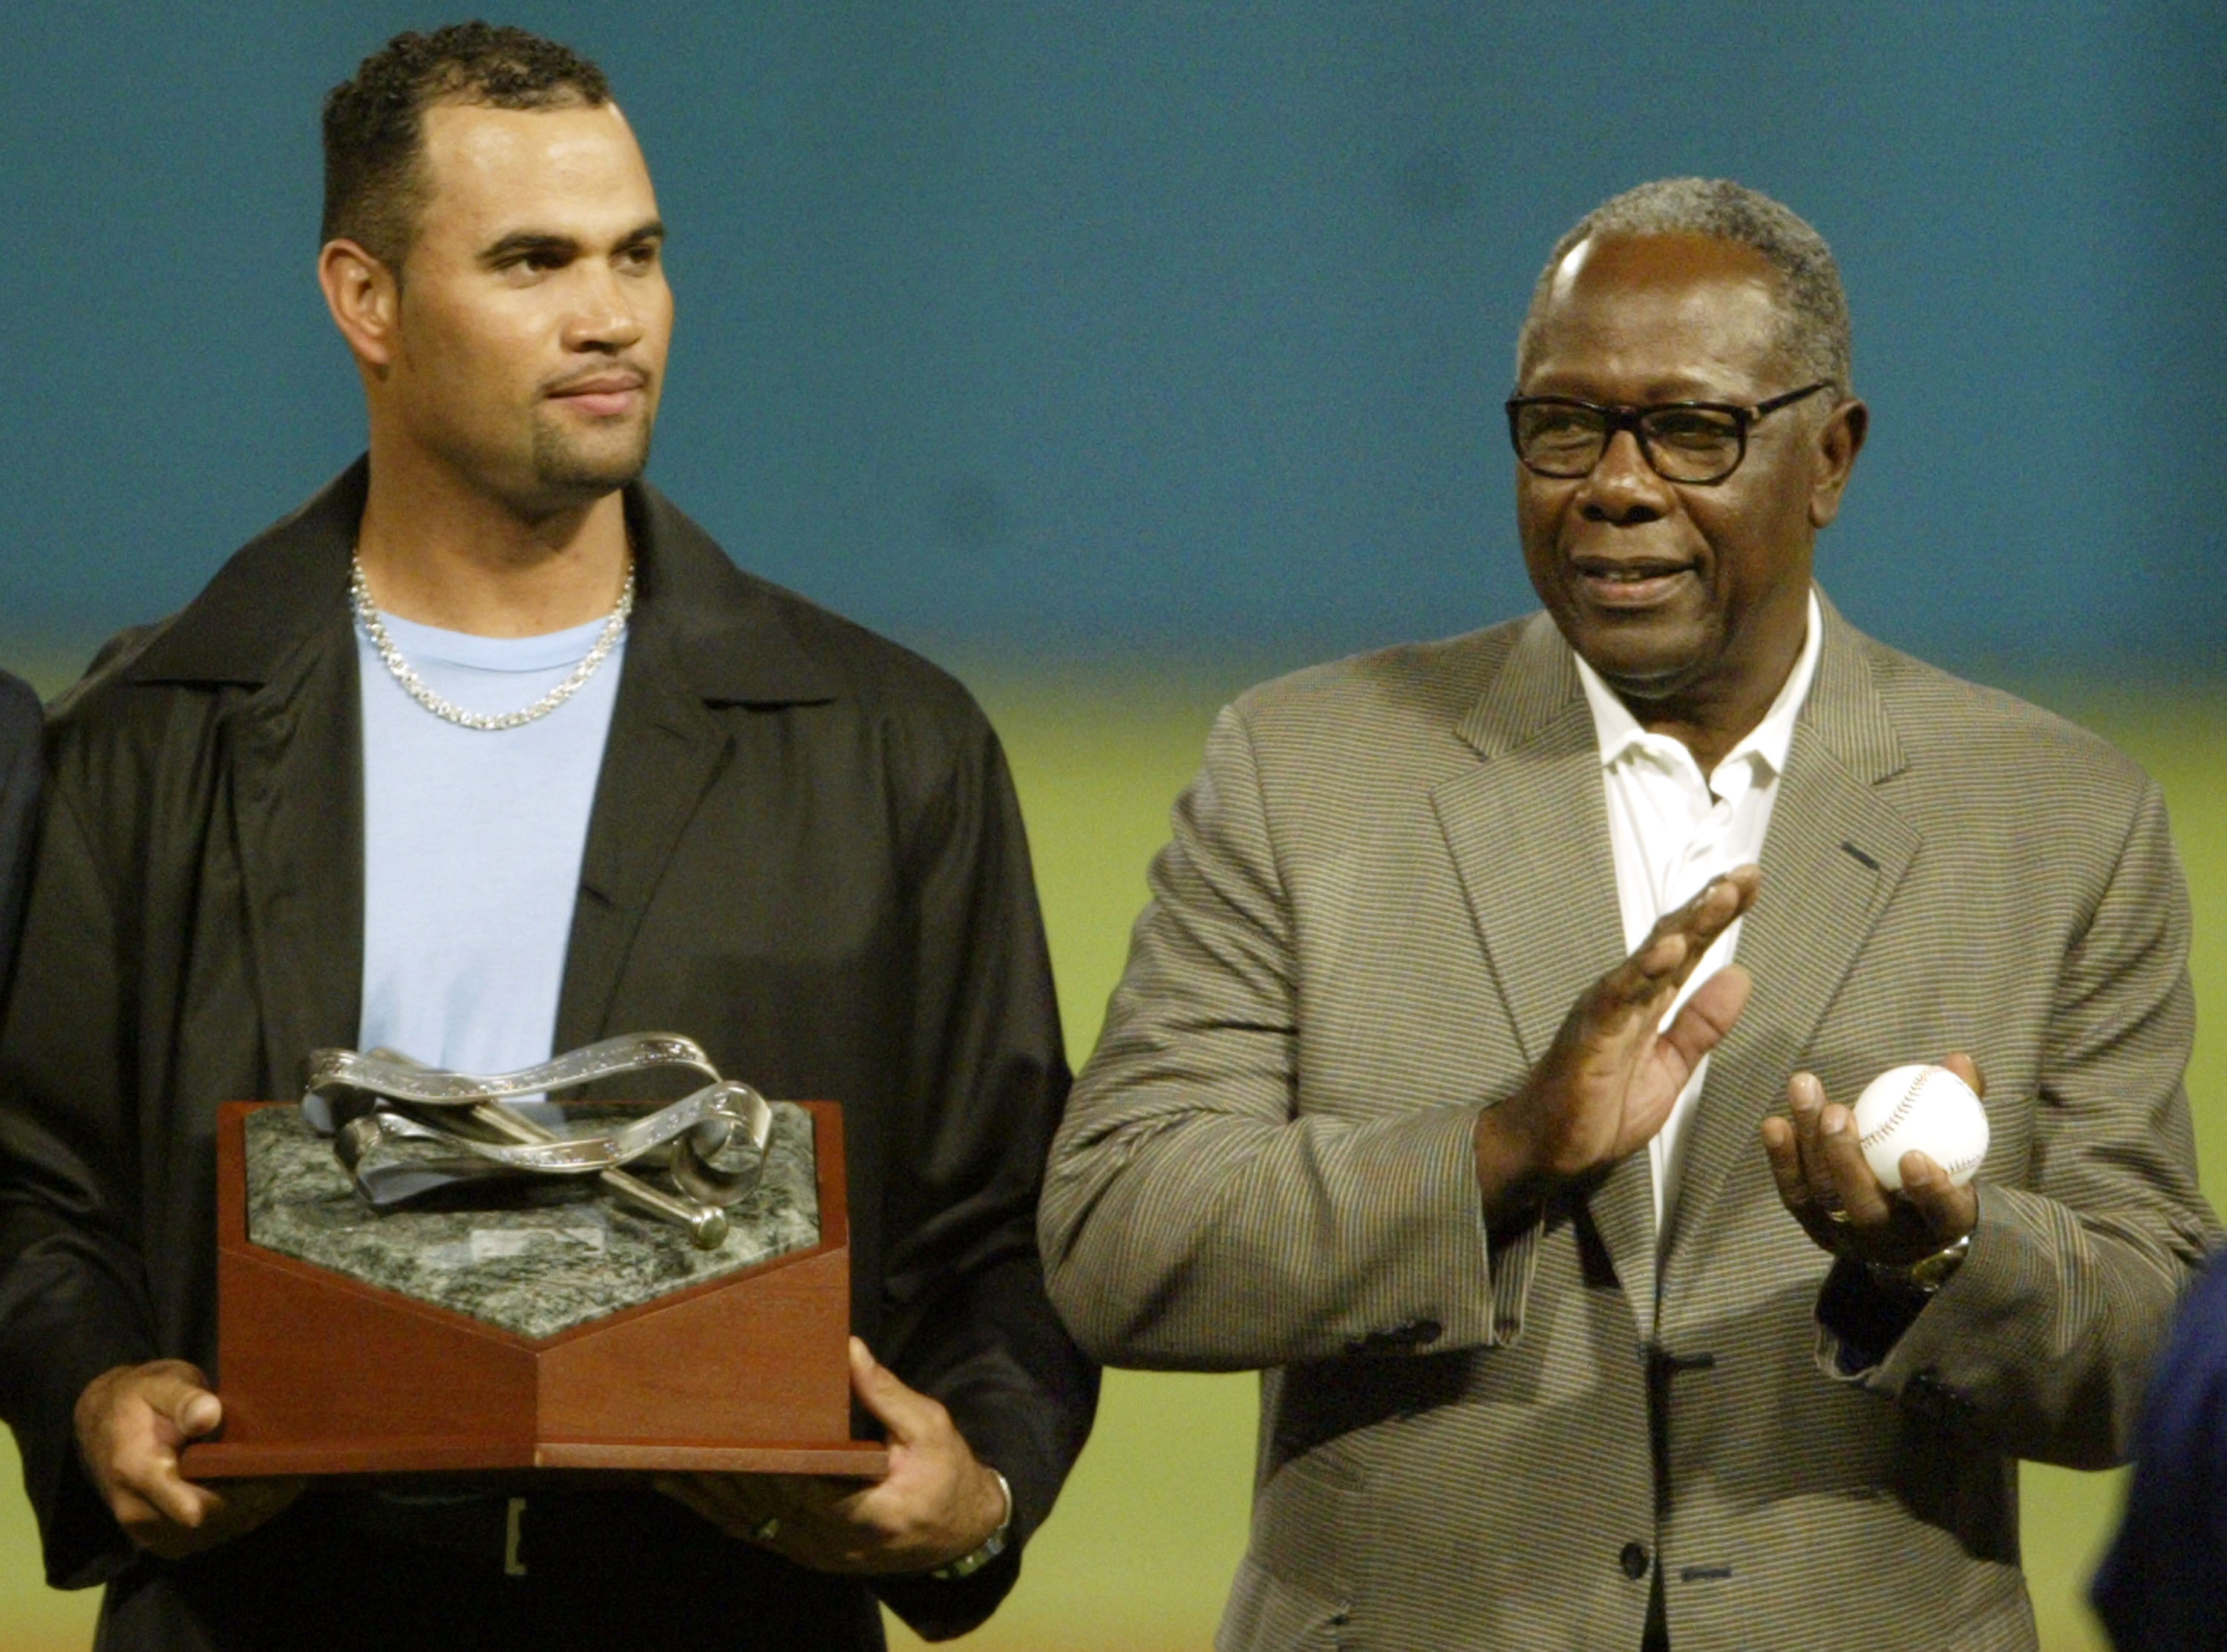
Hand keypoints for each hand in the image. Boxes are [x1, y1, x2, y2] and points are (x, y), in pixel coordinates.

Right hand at [74, 1360, 303, 1558]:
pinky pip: (211, 1535)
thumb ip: (183, 1398)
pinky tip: (269, 1490)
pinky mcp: (164, 1540)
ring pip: (217, 1531)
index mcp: (135, 1469)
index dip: (237, 1494)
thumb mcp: (159, 1384)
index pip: (183, 1498)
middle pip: (212, 1517)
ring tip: (292, 1476)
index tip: (277, 1481)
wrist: (103, 1427)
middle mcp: (137, 1510)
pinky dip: (243, 1515)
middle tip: (300, 1469)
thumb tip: (208, 1415)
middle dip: (259, 1495)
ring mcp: (149, 1532)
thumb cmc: (140, 1398)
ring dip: (257, 1507)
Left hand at [657, 1338, 1008, 1574]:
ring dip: (704, 1490)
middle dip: (721, 1466)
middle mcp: (830, 1540)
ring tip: (661, 1458)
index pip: (801, 1484)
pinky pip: (753, 1530)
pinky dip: (715, 1509)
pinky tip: (684, 1489)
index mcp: (867, 1511)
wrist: (958, 1535)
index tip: (729, 1427)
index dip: (762, 1459)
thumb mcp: (929, 1428)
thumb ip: (886, 1394)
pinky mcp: (804, 1551)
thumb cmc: (946, 1476)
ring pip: (748, 1519)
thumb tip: (849, 1350)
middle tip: (679, 1430)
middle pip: (763, 1500)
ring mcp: (812, 1551)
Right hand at [1474, 866, 1759, 1219]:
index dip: (1718, 917)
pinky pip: (1618, 996)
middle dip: (1708, 907)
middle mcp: (1627, 994)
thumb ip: (1703, 1024)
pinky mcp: (1590, 1033)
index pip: (1689, 949)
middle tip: (1744, 876)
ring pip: (1649, 958)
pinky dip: (1643, 970)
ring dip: (1686, 926)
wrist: (1550, 1150)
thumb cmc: (1599, 1109)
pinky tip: (1669, 949)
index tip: (1751, 882)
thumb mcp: (1671, 1067)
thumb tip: (1740, 975)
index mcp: (1649, 1002)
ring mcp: (1607, 1009)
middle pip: (1672, 940)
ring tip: (1719, 897)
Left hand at [1760, 1054, 1983, 1266]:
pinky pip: (1797, 1195)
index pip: (1943, 1212)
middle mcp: (1896, 1239)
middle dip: (1847, 1160)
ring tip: (1806, 1092)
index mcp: (1945, 1222)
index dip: (1930, 1190)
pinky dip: (1784, 1160)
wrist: (1912, 1222)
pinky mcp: (1818, 1229)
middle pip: (1867, 1207)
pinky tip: (1775, 1123)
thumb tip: (1958, 1059)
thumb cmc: (1943, 1165)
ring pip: (1825, 1197)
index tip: (1913, 1155)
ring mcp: (1852, 1237)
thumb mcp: (1962, 1139)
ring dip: (1810, 1145)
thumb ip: (1963, 1100)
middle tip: (1838, 1112)